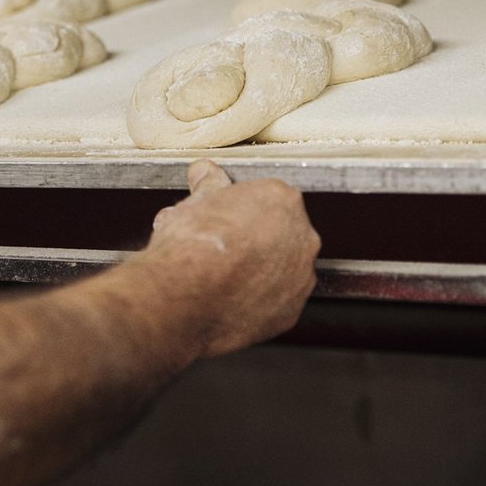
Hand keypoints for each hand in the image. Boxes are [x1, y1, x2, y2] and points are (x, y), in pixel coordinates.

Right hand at [144, 160, 319, 356]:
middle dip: (251, 237)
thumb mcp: (193, 203)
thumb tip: (205, 174)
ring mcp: (300, 277)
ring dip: (257, 269)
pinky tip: (229, 298)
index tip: (224, 217)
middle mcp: (301, 236)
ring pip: (280, 267)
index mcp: (281, 200)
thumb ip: (208, 184)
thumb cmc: (191, 249)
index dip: (240, 208)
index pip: (267, 198)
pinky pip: (276, 300)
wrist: (184, 300)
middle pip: (278, 232)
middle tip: (220, 245)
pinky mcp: (291, 311)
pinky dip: (257, 299)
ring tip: (220, 275)